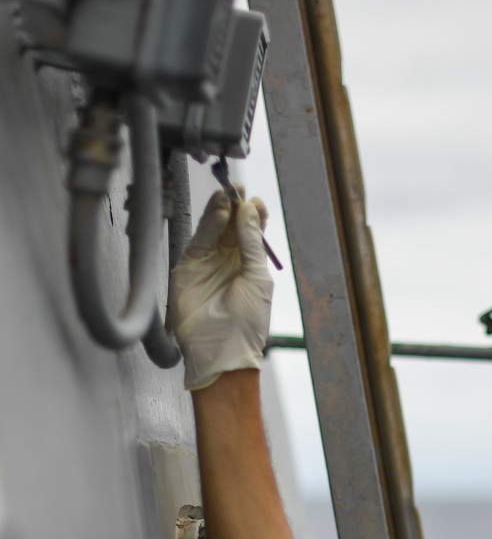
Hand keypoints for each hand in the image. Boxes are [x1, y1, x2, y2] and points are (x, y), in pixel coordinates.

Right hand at [169, 189, 272, 390]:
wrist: (221, 351)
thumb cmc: (247, 323)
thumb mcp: (257, 278)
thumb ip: (252, 244)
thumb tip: (251, 209)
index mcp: (249, 265)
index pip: (250, 232)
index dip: (253, 215)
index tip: (256, 201)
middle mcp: (228, 261)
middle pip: (231, 226)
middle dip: (235, 206)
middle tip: (238, 187)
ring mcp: (207, 264)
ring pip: (213, 230)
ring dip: (220, 211)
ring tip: (227, 195)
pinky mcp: (188, 268)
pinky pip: (199, 241)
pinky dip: (208, 226)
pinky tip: (219, 214)